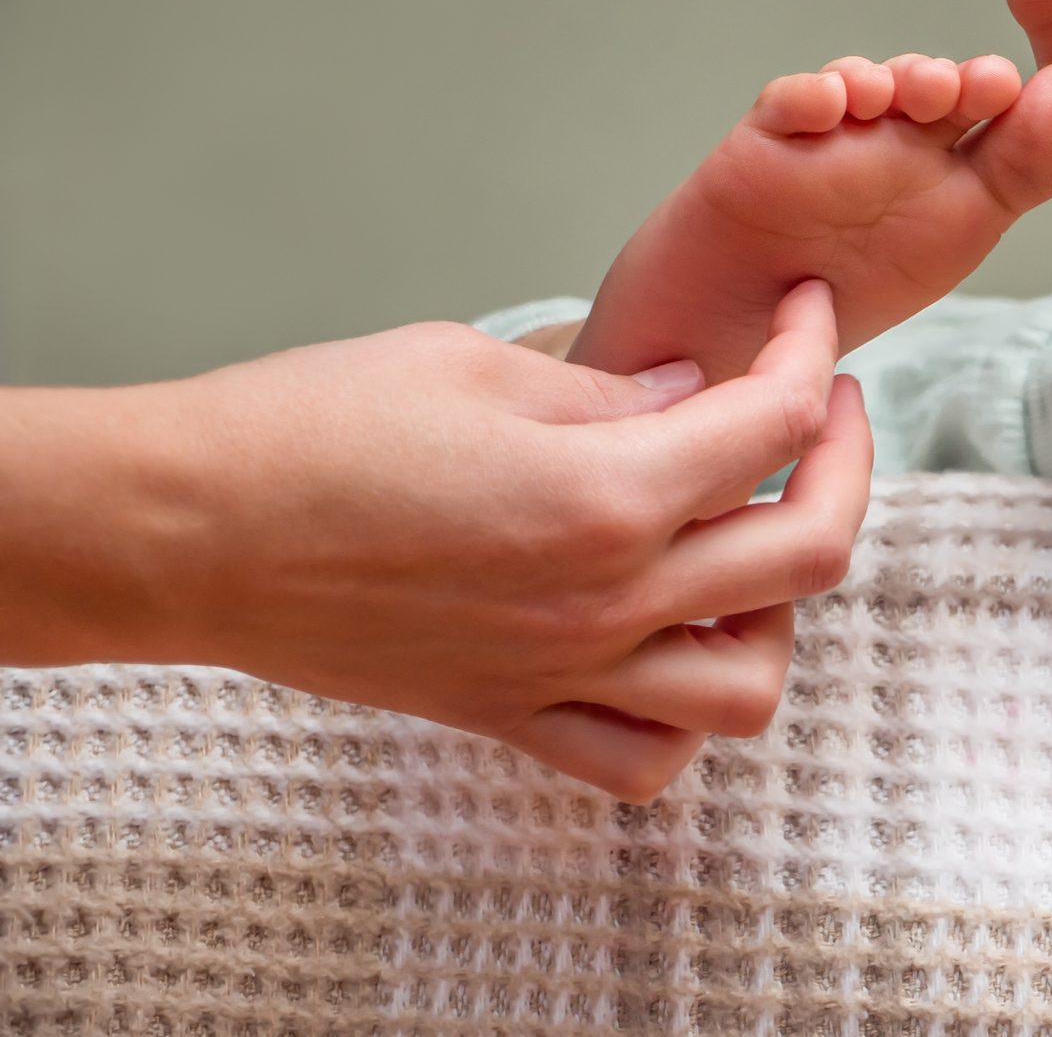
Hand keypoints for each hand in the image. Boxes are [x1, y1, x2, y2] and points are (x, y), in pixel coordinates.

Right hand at [145, 281, 864, 799]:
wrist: (185, 531)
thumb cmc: (310, 428)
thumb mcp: (476, 365)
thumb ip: (611, 390)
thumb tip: (696, 395)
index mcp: (603, 490)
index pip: (772, 422)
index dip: (807, 350)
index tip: (804, 316)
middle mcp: (604, 597)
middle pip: (807, 550)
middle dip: (844, 461)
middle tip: (824, 407)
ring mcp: (563, 670)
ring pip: (748, 682)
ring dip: (782, 607)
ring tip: (754, 537)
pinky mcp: (510, 715)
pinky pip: (638, 758)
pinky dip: (683, 716)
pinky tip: (673, 644)